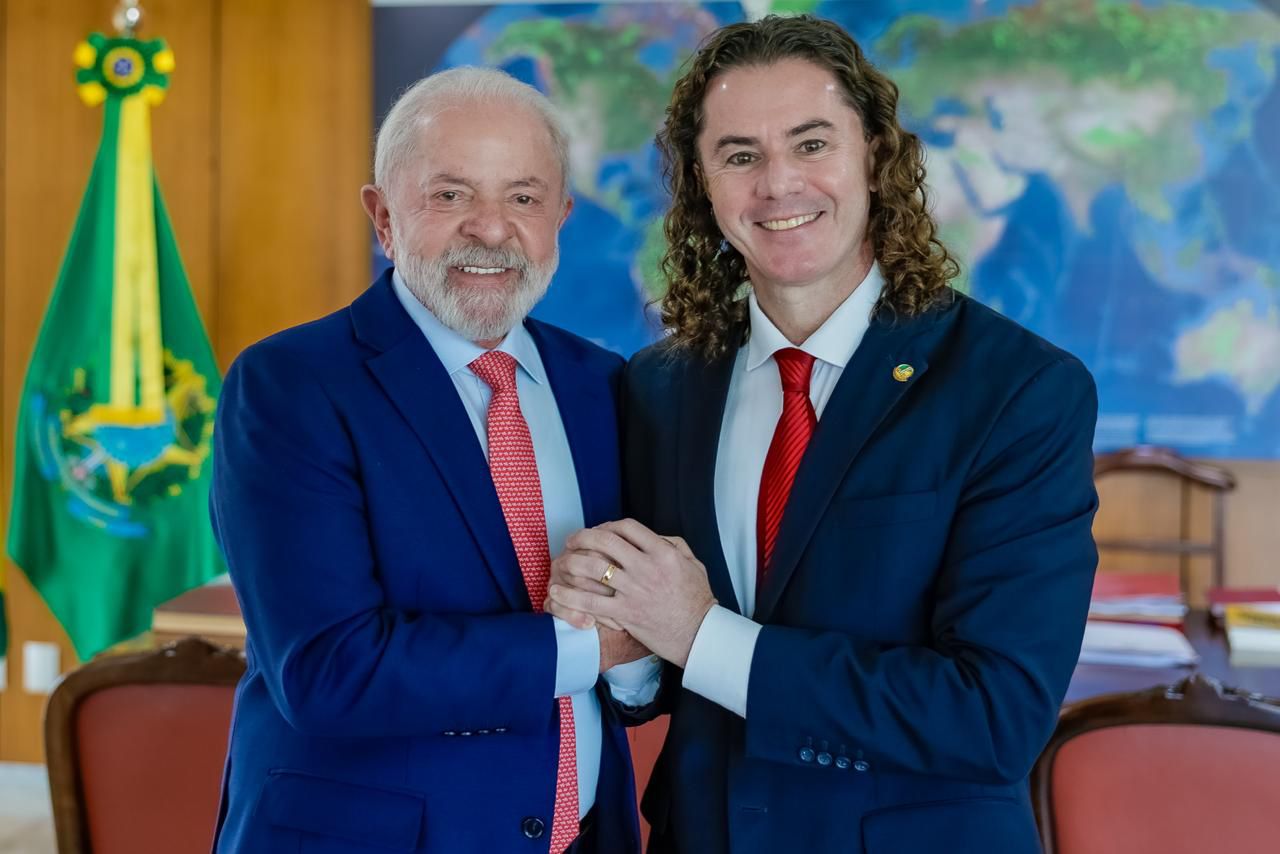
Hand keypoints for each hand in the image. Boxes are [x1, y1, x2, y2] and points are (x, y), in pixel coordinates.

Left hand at [548, 520, 715, 667]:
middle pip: (605, 542)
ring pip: (593, 568)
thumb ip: (673, 546)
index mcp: (663, 553)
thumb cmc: (697, 600)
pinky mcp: (625, 613)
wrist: (699, 635)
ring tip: (562, 562)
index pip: (627, 527)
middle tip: (572, 541)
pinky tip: (557, 592)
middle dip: (583, 537)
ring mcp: (634, 591)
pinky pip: (590, 602)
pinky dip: (570, 596)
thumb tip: (652, 536)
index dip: (607, 524)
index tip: (598, 530)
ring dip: (572, 562)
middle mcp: (647, 568)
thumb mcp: (693, 563)